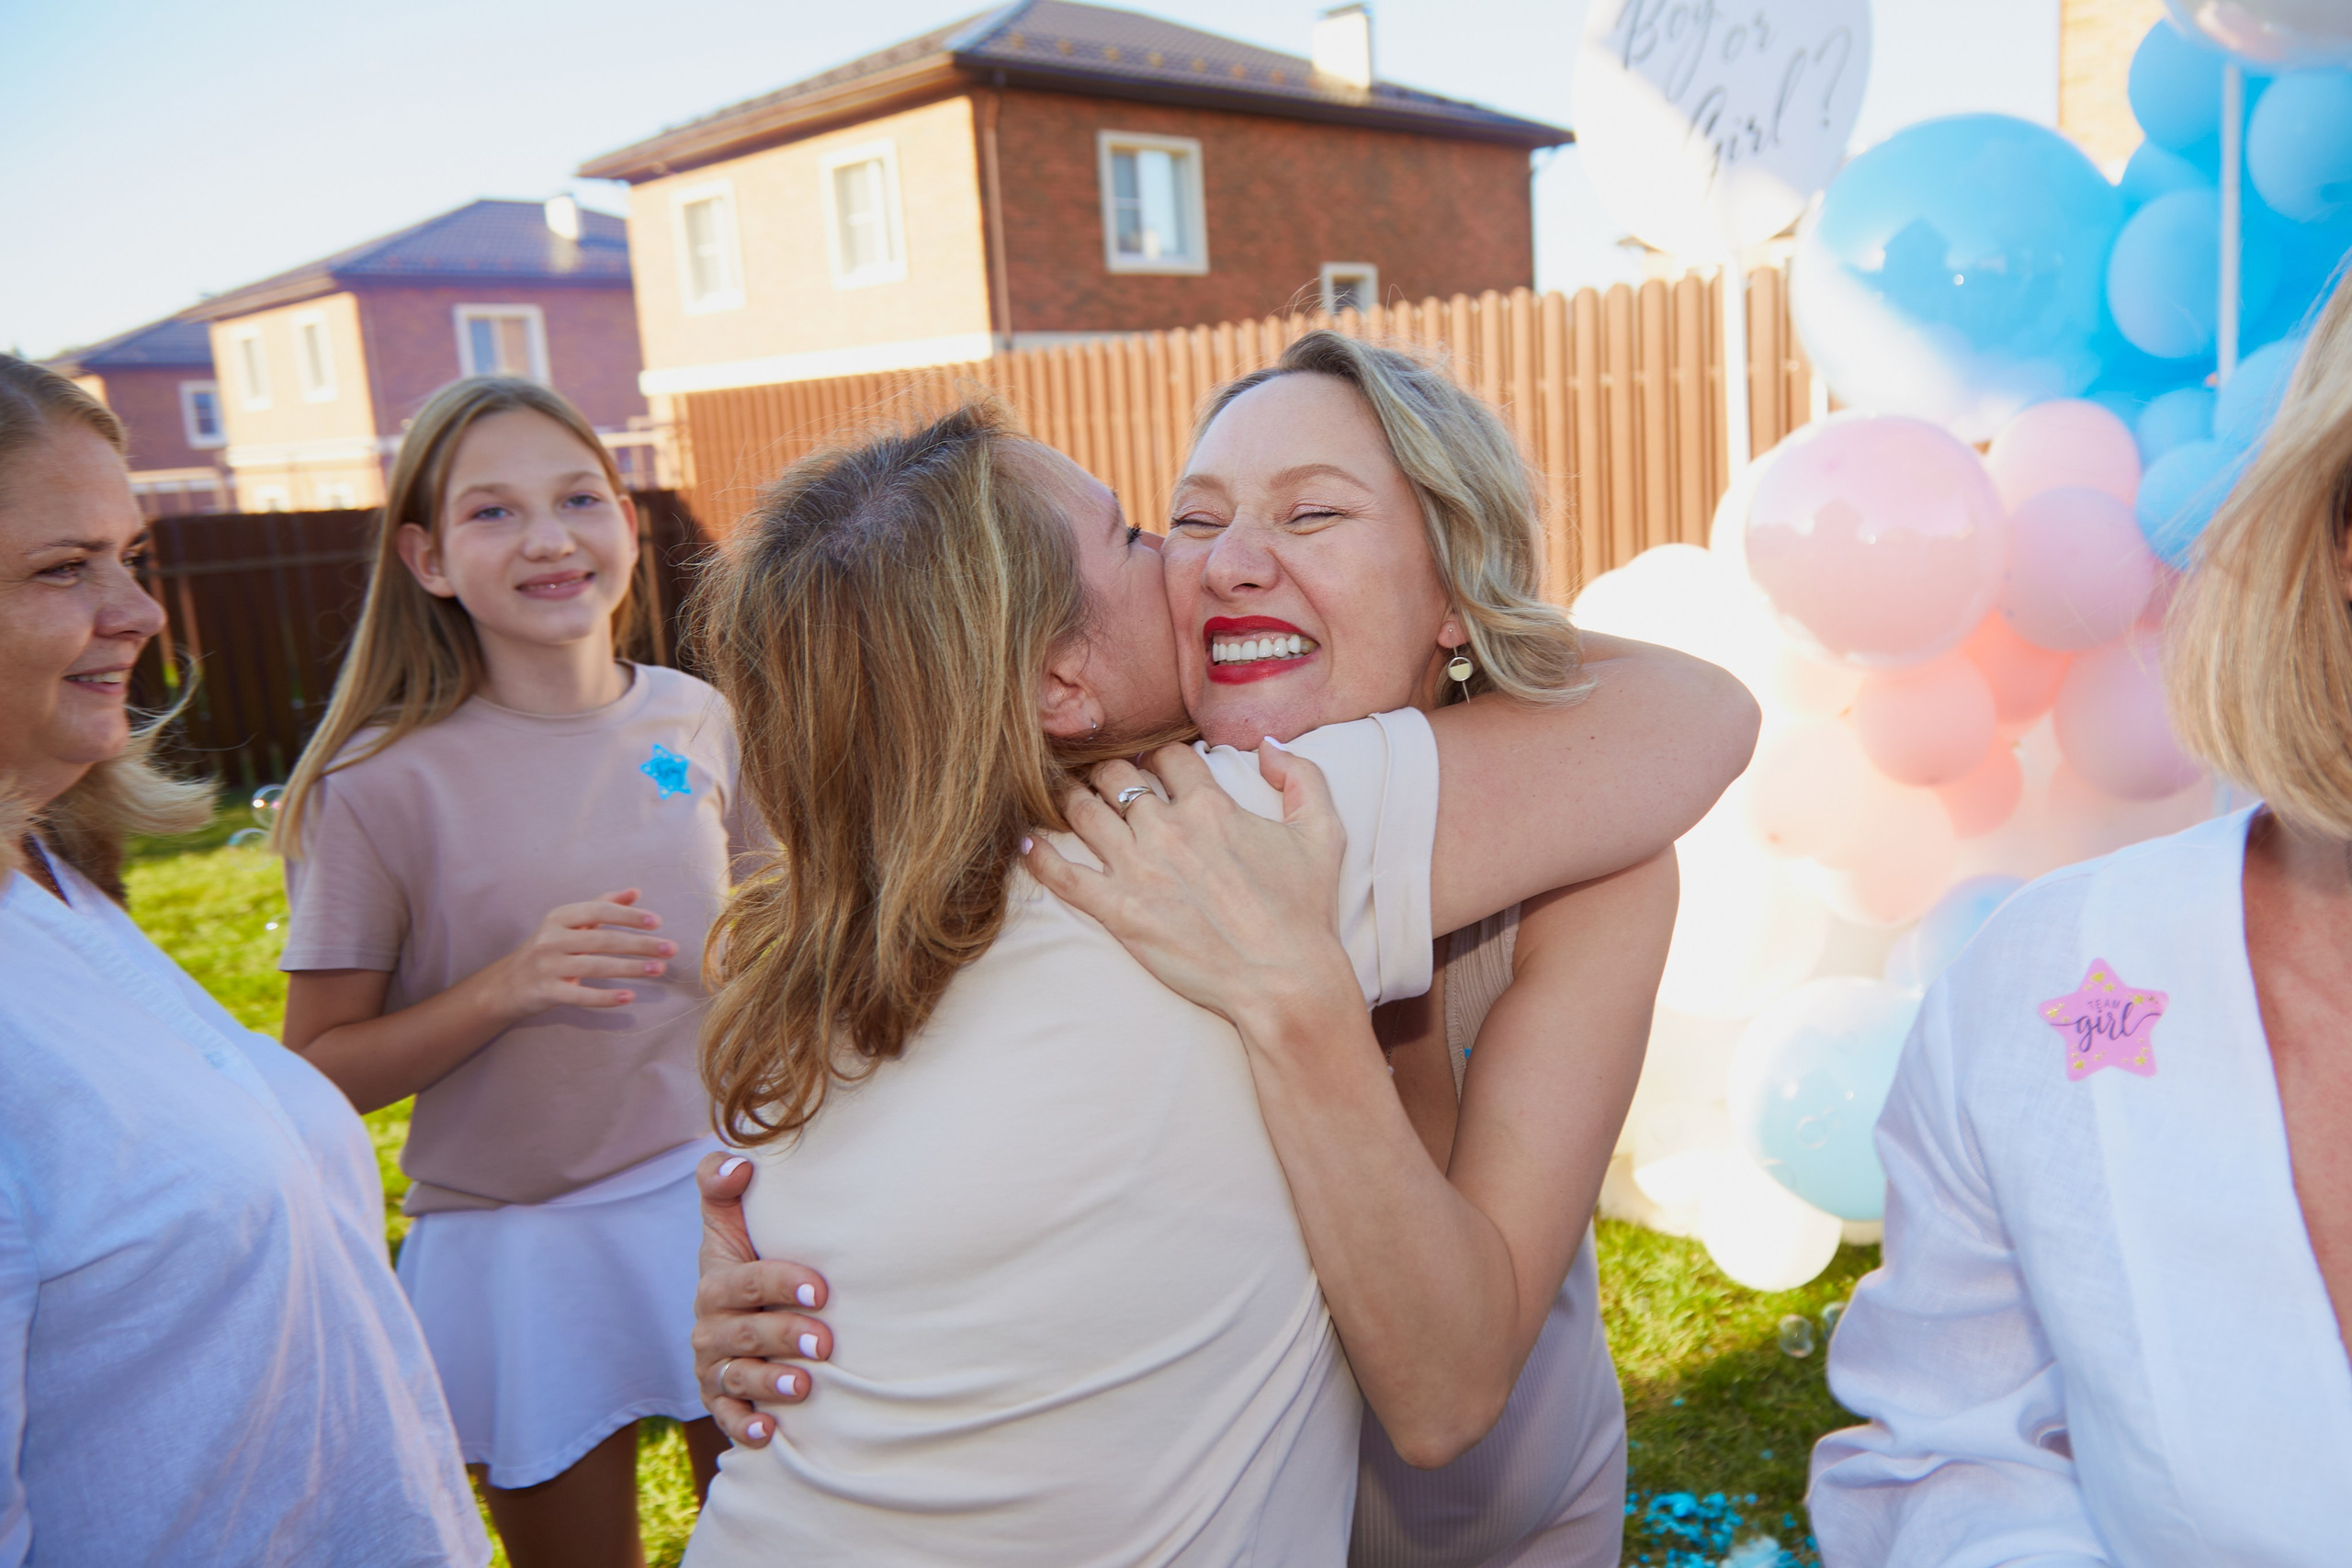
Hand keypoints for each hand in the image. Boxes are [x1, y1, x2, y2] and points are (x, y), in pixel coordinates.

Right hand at [477, 888, 675, 1022]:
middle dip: (640, 944)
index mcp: (559, 917)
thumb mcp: (568, 924)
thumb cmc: (548, 949)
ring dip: (632, 969)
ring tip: (660, 969)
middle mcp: (551, 939)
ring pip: (596, 966)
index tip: (657, 922)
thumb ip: (601, 906)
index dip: (628, 916)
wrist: (506, 984)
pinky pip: (581, 995)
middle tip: (671, 949)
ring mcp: (547, 966)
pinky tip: (630, 997)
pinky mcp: (547, 992)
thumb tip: (635, 892)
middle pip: (602, 940)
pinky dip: (606, 997)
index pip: (598, 911)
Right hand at [691, 1150, 831, 1446]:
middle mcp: (711, 1326)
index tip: (820, 1289)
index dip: (780, 1283)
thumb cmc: (749, 1253)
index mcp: (717, 1281)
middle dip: (783, 1336)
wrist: (741, 1305)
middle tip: (825, 1342)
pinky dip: (744, 1426)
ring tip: (804, 1387)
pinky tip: (768, 1434)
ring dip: (769, 1383)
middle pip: (744, 1333)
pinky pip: (726, 1417)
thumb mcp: (730, 1219)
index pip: (746, 1281)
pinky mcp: (719, 1398)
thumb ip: (722, 1184)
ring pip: (737, 1377)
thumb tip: (739, 1163)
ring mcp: (715, 1365)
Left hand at [1023, 741, 1356, 1035]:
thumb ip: (1302, 776)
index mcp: (1211, 806)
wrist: (1284, 979)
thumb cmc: (1304, 912)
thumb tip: (1266, 746)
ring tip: (1060, 797)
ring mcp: (1138, 869)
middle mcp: (1168, 829)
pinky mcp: (1118, 910)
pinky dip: (1038, 856)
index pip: (1168, 757)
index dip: (1159, 757)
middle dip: (1107, 772)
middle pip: (1117, 777)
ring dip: (1069, 798)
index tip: (1154, 769)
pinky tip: (1025, 843)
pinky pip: (1063, 875)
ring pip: (1083, 812)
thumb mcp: (1323, 833)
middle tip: (1101, 781)